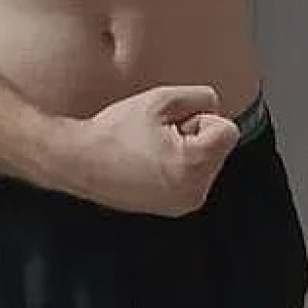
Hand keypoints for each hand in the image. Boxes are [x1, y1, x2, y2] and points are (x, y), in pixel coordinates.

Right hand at [51, 83, 239, 215]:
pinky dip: (179, 167)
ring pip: (207, 162)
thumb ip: (200, 97)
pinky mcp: (173, 209)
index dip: (200, 118)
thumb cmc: (115, 132)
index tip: (171, 124)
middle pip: (219, 148)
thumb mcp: (161, 99)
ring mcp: (184, 205)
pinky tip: (150, 164)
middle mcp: (194, 192)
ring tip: (151, 150)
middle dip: (195, 136)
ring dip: (187, 151)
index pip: (228, 130)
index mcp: (194, 166)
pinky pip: (193, 177)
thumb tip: (215, 107)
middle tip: (158, 136)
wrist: (79, 162)